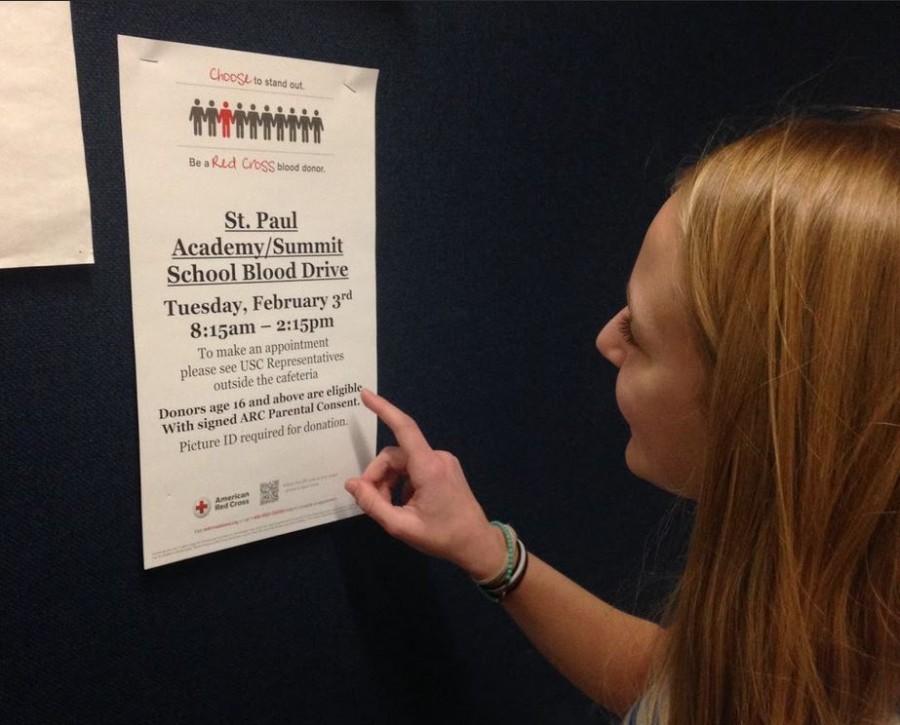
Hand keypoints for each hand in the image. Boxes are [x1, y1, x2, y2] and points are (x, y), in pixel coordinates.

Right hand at [345, 389, 506, 579]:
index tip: (365, 394)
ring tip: (389, 508)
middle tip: (373, 504)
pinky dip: (402, 482)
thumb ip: (373, 504)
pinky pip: (414, 467)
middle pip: (394, 456)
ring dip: (389, 482)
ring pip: (402, 463)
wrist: (476, 544)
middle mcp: (437, 457)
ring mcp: (443, 461)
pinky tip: (404, 504)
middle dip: (378, 477)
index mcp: (429, 467)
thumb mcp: (401, 526)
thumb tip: (352, 484)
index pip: (404, 429)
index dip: (383, 409)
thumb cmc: (442, 537)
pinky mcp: (444, 468)